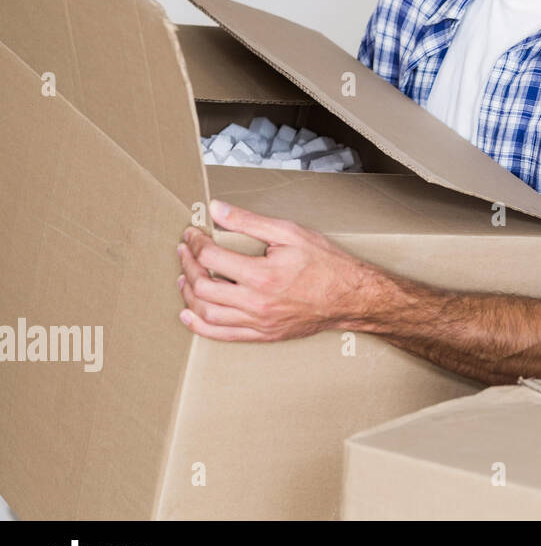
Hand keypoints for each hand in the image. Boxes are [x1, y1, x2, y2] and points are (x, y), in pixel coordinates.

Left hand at [176, 199, 371, 341]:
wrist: (350, 297)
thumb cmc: (326, 264)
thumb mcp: (290, 233)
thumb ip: (250, 221)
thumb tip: (217, 210)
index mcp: (263, 275)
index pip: (211, 258)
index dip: (196, 243)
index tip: (193, 234)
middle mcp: (256, 302)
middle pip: (203, 287)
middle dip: (188, 266)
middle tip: (186, 252)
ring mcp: (258, 322)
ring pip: (207, 313)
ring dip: (189, 295)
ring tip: (185, 278)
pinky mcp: (262, 334)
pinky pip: (222, 334)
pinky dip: (199, 325)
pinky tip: (189, 313)